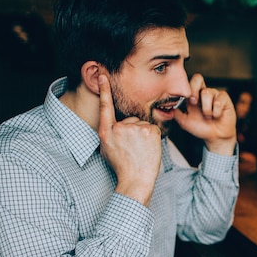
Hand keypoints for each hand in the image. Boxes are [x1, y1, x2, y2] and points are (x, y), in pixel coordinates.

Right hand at [98, 74, 160, 205]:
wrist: (136, 180)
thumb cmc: (122, 166)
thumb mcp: (107, 148)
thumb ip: (110, 132)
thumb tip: (116, 123)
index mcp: (106, 132)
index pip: (105, 107)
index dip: (104, 90)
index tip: (103, 76)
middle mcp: (119, 127)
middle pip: (130, 120)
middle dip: (133, 131)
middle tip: (133, 149)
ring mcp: (135, 128)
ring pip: (141, 125)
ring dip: (143, 135)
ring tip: (140, 150)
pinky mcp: (149, 131)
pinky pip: (152, 128)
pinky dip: (153, 137)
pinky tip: (149, 148)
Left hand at [174, 74, 236, 155]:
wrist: (216, 137)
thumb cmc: (201, 129)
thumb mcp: (184, 122)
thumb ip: (176, 113)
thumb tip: (166, 106)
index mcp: (194, 96)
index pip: (189, 82)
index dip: (187, 89)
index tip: (189, 102)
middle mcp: (204, 93)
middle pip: (198, 78)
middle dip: (194, 90)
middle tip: (195, 103)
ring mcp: (215, 95)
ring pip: (207, 92)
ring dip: (206, 109)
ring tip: (209, 116)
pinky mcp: (224, 99)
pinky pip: (218, 100)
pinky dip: (216, 111)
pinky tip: (217, 116)